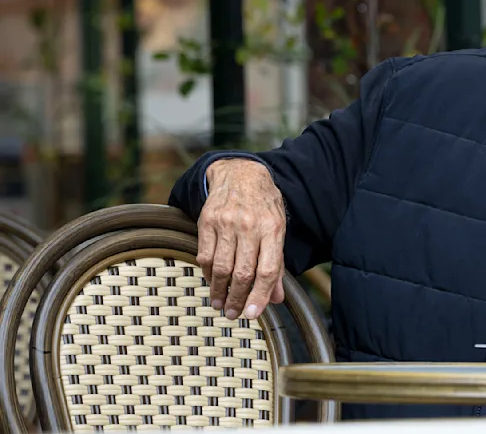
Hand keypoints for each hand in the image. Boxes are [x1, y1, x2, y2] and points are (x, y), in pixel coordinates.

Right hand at [198, 159, 286, 319]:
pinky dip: (208, 273)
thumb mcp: (278, 229)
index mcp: (272, 229)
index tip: (252, 314)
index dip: (260, 295)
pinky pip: (205, 255)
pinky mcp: (207, 221)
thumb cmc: (264, 205)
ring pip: (221, 267)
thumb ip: (277, 263)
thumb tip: (276, 298)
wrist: (240, 173)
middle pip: (243, 272)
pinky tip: (212, 282)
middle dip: (237, 298)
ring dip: (219, 291)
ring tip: (220, 304)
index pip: (267, 270)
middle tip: (234, 314)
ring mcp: (226, 223)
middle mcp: (249, 226)